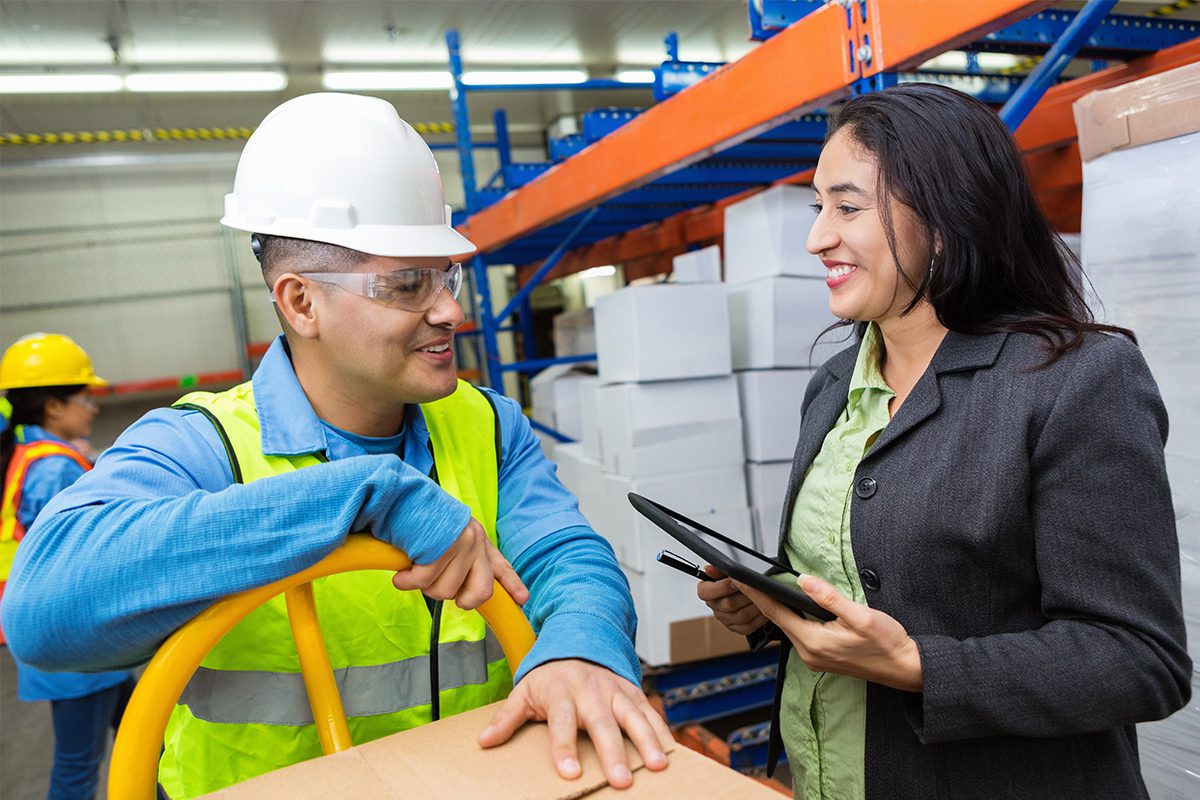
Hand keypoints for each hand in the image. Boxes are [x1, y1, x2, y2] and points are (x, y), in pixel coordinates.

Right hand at [391, 518, 528, 609]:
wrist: (398, 494)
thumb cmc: (416, 520)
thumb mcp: (445, 538)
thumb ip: (458, 561)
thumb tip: (460, 595)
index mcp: (477, 539)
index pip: (500, 566)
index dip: (512, 585)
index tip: (522, 599)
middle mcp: (475, 540)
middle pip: (481, 591)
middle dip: (460, 600)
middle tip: (438, 587)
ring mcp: (461, 542)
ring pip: (447, 591)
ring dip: (425, 587)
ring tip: (414, 569)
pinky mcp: (441, 546)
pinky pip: (424, 581)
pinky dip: (407, 582)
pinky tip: (402, 574)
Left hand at [478, 659, 671, 787]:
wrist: (578, 640)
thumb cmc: (549, 676)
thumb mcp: (524, 691)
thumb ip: (507, 717)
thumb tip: (483, 742)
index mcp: (561, 693)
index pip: (561, 723)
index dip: (564, 747)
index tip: (569, 772)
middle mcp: (590, 691)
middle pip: (602, 724)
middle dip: (613, 752)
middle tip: (621, 780)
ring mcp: (615, 691)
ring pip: (633, 716)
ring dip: (647, 740)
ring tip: (657, 765)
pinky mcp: (633, 692)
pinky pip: (649, 711)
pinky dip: (661, 730)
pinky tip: (671, 750)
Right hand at [697, 565, 768, 634]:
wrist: (747, 590)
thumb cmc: (736, 580)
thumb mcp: (726, 571)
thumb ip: (718, 570)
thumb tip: (709, 569)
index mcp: (707, 592)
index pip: (705, 592)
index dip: (722, 587)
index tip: (735, 580)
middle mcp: (715, 607)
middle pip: (728, 604)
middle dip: (745, 594)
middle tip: (754, 586)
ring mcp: (726, 619)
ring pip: (741, 615)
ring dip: (755, 604)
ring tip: (763, 595)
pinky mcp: (738, 628)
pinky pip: (749, 626)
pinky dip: (759, 617)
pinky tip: (764, 608)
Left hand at [734, 573, 922, 691]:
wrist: (904, 668)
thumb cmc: (886, 642)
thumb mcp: (860, 615)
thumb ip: (829, 598)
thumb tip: (804, 582)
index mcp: (814, 642)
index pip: (776, 613)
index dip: (755, 594)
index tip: (739, 579)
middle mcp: (809, 654)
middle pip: (778, 620)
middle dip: (761, 600)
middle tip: (744, 578)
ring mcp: (814, 658)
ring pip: (788, 627)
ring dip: (776, 609)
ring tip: (760, 588)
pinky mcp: (821, 658)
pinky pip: (799, 634)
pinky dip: (791, 618)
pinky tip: (788, 606)